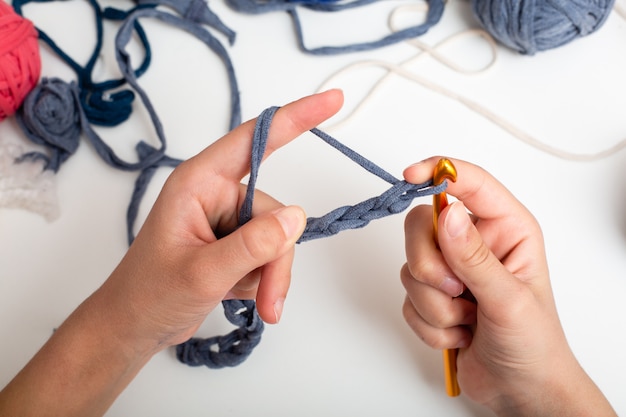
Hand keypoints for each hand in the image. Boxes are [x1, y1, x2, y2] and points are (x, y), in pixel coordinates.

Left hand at [0, 90, 344, 416]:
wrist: (135, 328)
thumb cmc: (149, 295)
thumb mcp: (202, 273)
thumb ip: (251, 245)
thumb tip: (296, 218)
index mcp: (199, 183)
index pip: (254, 141)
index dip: (296, 118)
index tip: (332, 100)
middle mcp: (216, 194)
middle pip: (275, 212)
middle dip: (275, 258)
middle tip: (267, 297)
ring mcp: (227, 220)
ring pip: (277, 238)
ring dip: (271, 275)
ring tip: (257, 303)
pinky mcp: (235, 242)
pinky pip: (270, 253)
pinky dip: (264, 279)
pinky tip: (240, 295)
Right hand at [400, 157, 615, 415]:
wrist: (518, 390)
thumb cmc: (534, 343)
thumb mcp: (509, 299)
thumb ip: (476, 258)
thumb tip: (447, 216)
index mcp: (505, 228)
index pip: (468, 183)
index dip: (437, 172)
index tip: (410, 176)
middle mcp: (474, 242)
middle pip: (422, 225)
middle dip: (431, 266)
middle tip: (458, 291)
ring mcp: (450, 270)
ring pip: (411, 267)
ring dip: (436, 304)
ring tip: (469, 321)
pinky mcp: (431, 296)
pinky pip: (407, 299)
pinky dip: (430, 324)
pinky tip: (459, 334)